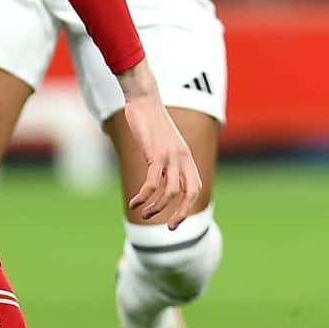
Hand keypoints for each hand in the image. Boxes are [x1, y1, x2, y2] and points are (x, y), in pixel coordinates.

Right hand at [116, 62, 201, 227]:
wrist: (144, 99)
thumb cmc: (151, 120)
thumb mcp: (163, 141)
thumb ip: (166, 158)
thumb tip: (161, 174)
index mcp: (186, 157)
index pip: (195, 187)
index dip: (188, 205)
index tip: (175, 218)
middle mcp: (182, 158)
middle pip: (189, 193)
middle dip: (180, 214)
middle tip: (168, 228)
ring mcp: (170, 156)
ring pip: (169, 192)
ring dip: (156, 208)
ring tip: (142, 214)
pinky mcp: (155, 153)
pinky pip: (151, 183)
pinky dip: (143, 197)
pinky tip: (133, 202)